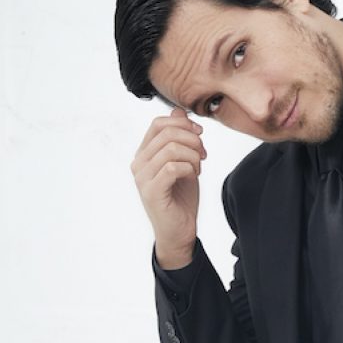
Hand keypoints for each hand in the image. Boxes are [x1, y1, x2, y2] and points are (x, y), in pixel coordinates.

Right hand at [131, 107, 206, 265]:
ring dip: (193, 155)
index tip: (201, 135)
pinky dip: (190, 168)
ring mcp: (142, 177)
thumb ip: (180, 138)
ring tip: (198, 168)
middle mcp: (138, 163)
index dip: (183, 124)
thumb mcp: (184, 161)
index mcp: (144, 154)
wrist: (180, 230)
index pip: (158, 124)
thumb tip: (178, 111)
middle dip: (193, 139)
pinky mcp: (152, 191)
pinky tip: (194, 176)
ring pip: (171, 148)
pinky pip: (173, 167)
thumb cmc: (181, 197)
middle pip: (167, 133)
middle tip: (203, 154)